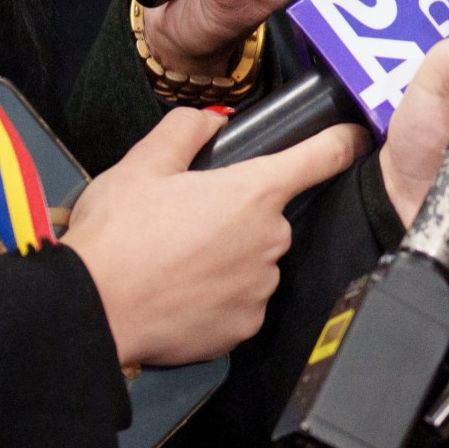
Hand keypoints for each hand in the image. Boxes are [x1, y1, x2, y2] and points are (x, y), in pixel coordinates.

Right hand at [65, 107, 362, 368]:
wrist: (91, 311)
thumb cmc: (117, 235)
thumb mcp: (141, 165)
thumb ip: (185, 131)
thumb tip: (213, 121)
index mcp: (255, 192)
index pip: (322, 157)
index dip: (343, 142)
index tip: (358, 137)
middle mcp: (273, 238)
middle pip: (270, 217)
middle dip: (237, 217)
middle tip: (184, 225)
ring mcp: (263, 286)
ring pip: (255, 262)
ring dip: (227, 259)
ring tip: (174, 263)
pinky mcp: (247, 326)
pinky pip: (241, 302)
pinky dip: (217, 298)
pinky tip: (180, 295)